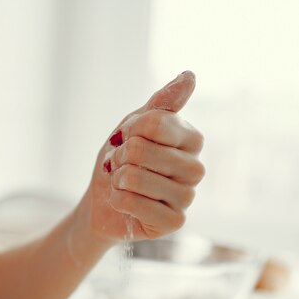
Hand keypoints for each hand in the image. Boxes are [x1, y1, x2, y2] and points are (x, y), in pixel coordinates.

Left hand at [87, 71, 204, 240]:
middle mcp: (196, 169)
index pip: (156, 122)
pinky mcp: (175, 223)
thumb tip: (190, 76)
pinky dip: (119, 201)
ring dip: (117, 181)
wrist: (102, 204)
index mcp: (191, 140)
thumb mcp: (133, 128)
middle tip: (122, 167)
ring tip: (123, 185)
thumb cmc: (120, 162)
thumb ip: (160, 105)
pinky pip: (136, 205)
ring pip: (137, 178)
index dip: (130, 131)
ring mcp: (188, 197)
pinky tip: (124, 204)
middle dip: (120, 158)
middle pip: (143, 150)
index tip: (127, 140)